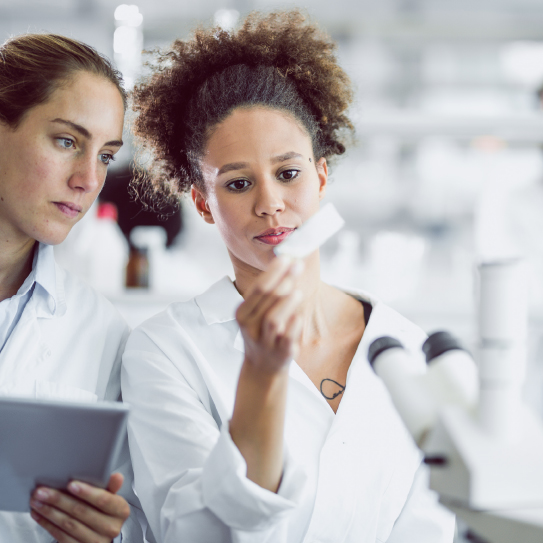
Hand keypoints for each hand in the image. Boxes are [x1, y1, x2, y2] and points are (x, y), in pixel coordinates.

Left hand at [30, 473, 129, 542]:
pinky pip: (61, 536)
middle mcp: (110, 528)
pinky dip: (48, 524)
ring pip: (69, 524)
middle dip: (59, 500)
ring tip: (37, 501)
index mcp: (120, 511)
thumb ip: (111, 487)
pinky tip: (40, 514)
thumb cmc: (106, 511)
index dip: (87, 492)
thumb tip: (116, 476)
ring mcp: (95, 541)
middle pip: (82, 511)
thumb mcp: (112, 497)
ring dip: (50, 512)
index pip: (103, 500)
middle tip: (42, 491)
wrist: (102, 534)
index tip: (71, 484)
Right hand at [236, 255, 303, 372]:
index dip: (273, 271)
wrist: (263, 366)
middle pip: (266, 300)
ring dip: (286, 303)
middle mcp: (250, 327)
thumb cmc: (264, 331)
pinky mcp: (280, 353)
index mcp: (243, 313)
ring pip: (273, 319)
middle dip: (282, 280)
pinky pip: (286, 339)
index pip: (258, 288)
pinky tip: (298, 317)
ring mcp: (264, 341)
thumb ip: (271, 291)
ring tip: (298, 291)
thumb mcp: (259, 312)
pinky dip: (292, 326)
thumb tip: (290, 262)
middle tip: (298, 265)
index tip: (287, 257)